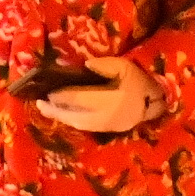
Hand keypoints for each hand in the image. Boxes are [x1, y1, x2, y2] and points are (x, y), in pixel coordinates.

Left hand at [35, 57, 165, 133]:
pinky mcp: (105, 129)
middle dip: (55, 109)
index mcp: (109, 100)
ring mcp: (104, 125)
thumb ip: (105, 65)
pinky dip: (70, 119)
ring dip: (59, 116)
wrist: (155, 103)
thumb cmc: (138, 81)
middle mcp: (103, 116)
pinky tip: (62, 113)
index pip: (79, 99)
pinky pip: (83, 126)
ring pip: (76, 122)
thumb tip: (86, 65)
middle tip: (39, 102)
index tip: (48, 90)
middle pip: (73, 114)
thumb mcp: (124, 67)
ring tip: (45, 108)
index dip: (62, 95)